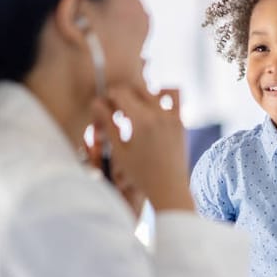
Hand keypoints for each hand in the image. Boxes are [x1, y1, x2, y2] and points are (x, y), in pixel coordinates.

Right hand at [92, 86, 192, 210]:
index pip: (120, 93)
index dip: (109, 96)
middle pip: (136, 88)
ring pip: (154, 89)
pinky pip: (175, 97)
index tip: (104, 106)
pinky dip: (164, 95)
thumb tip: (96, 102)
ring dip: (142, 93)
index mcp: (140, 121)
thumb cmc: (140, 175)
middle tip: (116, 109)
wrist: (169, 188)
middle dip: (123, 93)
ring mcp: (172, 116)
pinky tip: (153, 108)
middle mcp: (158, 114)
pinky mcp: (180, 121)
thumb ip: (107, 124)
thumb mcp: (118, 151)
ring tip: (135, 109)